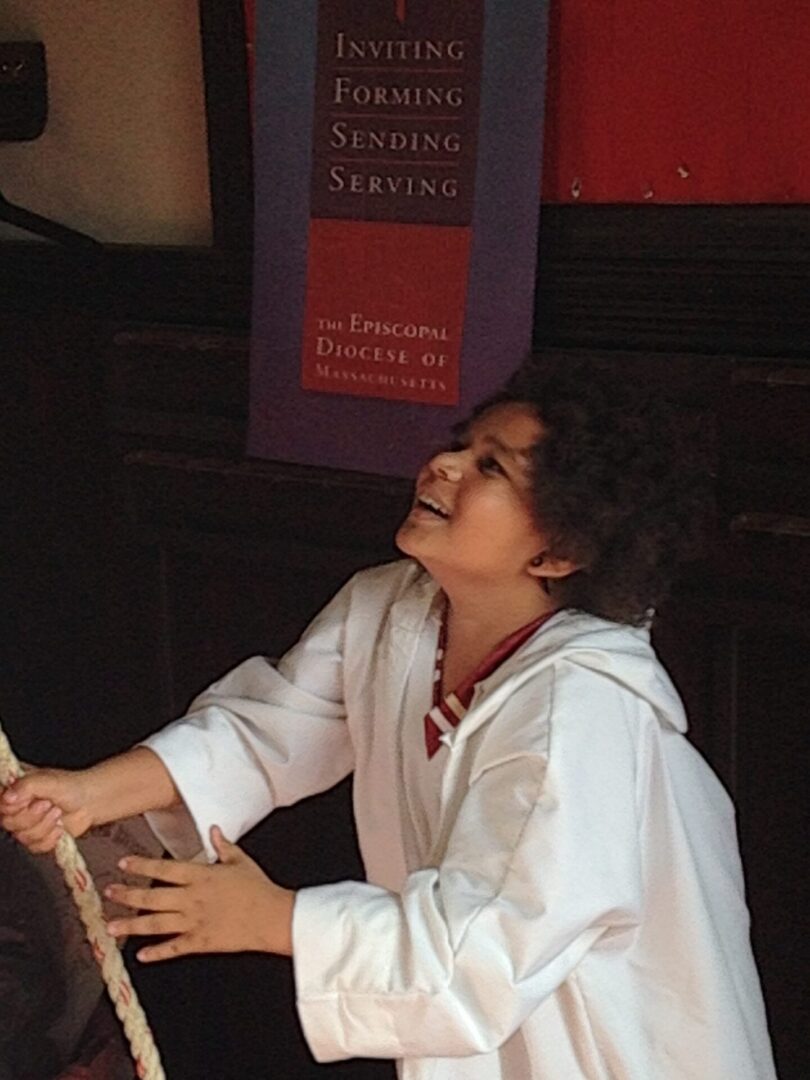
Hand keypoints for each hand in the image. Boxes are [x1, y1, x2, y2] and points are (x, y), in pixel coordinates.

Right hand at [1, 767, 94, 851]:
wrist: (90, 802)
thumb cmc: (71, 786)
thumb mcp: (49, 781)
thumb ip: (26, 786)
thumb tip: (7, 798)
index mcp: (15, 789)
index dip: (9, 806)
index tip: (25, 801)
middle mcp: (16, 807)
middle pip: (8, 822)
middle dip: (32, 815)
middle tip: (48, 804)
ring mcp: (25, 824)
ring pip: (22, 836)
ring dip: (45, 825)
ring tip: (57, 811)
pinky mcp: (36, 838)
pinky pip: (35, 847)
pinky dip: (50, 838)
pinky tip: (59, 826)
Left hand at [105, 826, 294, 961]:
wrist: (272, 917)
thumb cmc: (258, 888)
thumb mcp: (241, 860)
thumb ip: (223, 845)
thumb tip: (213, 829)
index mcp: (201, 876)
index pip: (165, 869)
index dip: (142, 866)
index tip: (124, 864)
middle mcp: (193, 899)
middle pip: (153, 897)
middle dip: (127, 895)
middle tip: (109, 893)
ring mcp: (195, 921)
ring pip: (156, 924)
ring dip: (131, 925)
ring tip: (111, 926)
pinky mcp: (201, 942)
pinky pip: (174, 948)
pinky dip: (157, 953)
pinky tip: (142, 955)